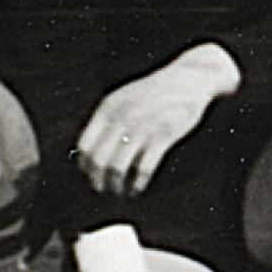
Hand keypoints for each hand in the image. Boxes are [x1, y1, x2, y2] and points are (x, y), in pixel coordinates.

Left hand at [75, 50, 230, 197]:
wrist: (188, 79)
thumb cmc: (154, 91)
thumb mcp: (124, 97)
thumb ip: (107, 118)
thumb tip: (88, 149)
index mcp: (108, 107)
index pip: (85, 144)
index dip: (84, 164)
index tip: (88, 173)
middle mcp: (121, 118)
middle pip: (98, 160)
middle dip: (97, 180)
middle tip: (101, 189)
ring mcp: (141, 128)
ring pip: (118, 168)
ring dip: (116, 186)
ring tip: (119, 192)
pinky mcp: (162, 137)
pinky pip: (142, 169)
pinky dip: (137, 184)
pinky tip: (137, 188)